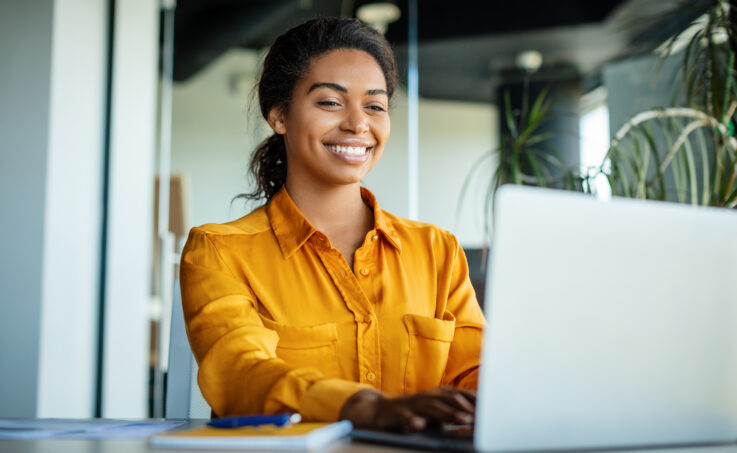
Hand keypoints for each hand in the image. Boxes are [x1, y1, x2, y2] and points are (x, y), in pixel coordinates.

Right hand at [339, 387, 475, 431]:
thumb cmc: (409, 413)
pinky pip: (404, 417)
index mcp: (434, 395)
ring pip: (431, 407)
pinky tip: (420, 425)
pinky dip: (412, 420)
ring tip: (463, 421)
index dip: (474, 400)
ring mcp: (410, 404)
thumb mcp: (431, 413)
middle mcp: (424, 397)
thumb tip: (472, 420)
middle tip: (482, 417)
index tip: (490, 408)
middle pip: (448, 399)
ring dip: (448, 413)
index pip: (458, 394)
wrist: (377, 411)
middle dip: (466, 407)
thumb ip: (449, 414)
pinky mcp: (396, 413)